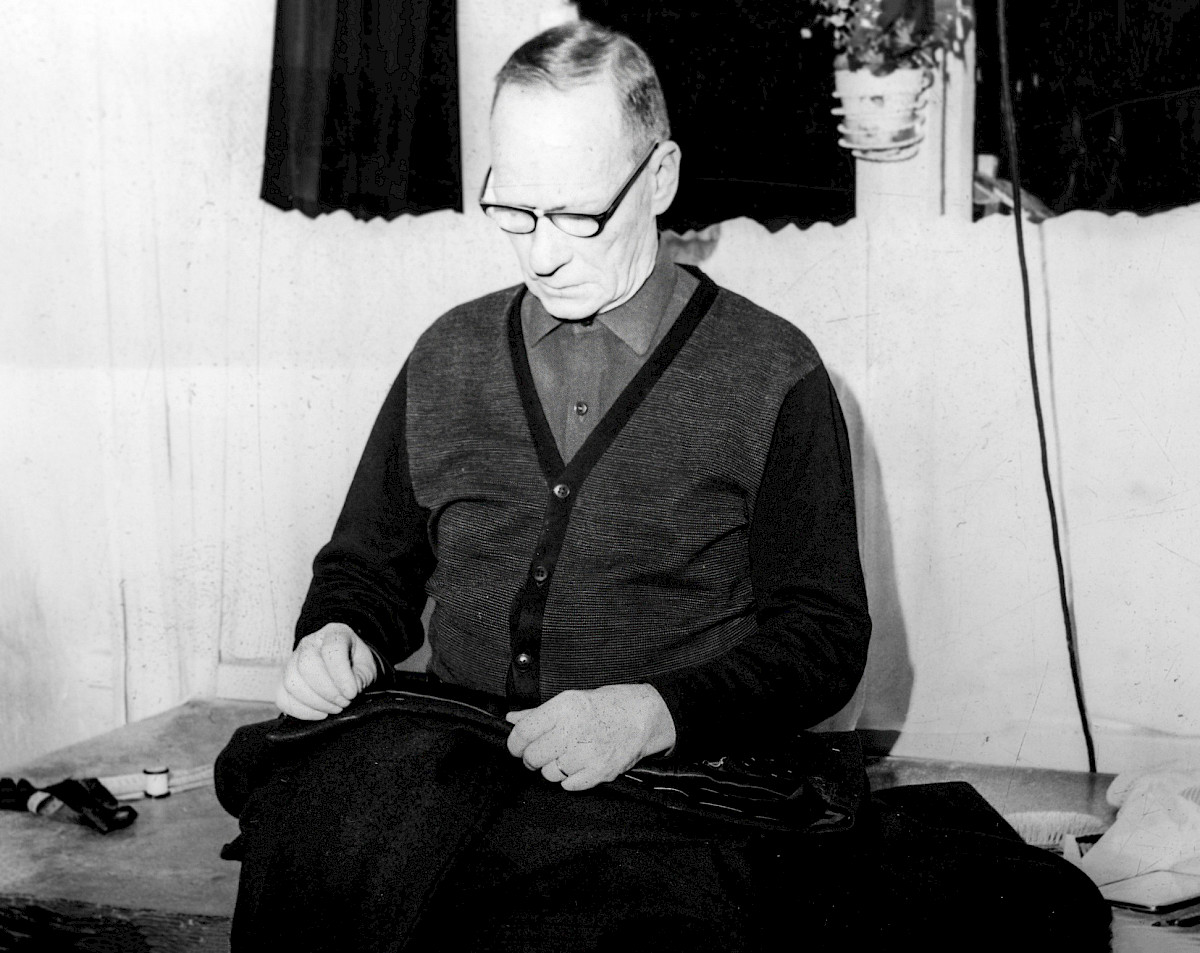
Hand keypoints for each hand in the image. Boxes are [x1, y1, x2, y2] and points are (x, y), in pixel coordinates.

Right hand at [275, 623, 378, 719]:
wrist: (347, 665)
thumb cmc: (357, 664)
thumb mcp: (367, 668)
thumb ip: (360, 678)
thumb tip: (348, 691)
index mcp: (334, 634)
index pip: (331, 651)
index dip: (341, 675)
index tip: (352, 693)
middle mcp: (310, 643)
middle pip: (307, 665)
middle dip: (327, 691)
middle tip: (344, 702)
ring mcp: (293, 660)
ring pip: (292, 682)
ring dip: (315, 702)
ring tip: (335, 707)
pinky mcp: (284, 679)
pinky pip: (282, 696)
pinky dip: (301, 710)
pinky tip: (320, 713)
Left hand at [505, 684, 675, 791]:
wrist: (644, 716)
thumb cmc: (608, 705)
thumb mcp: (572, 699)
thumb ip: (539, 713)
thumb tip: (512, 719)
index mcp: (565, 707)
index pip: (523, 732)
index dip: (514, 742)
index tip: (517, 746)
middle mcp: (574, 730)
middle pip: (533, 756)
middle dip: (532, 758)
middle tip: (540, 753)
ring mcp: (588, 753)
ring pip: (549, 773)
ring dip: (552, 768)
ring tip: (565, 756)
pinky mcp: (600, 772)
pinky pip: (568, 785)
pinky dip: (569, 778)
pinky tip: (578, 765)